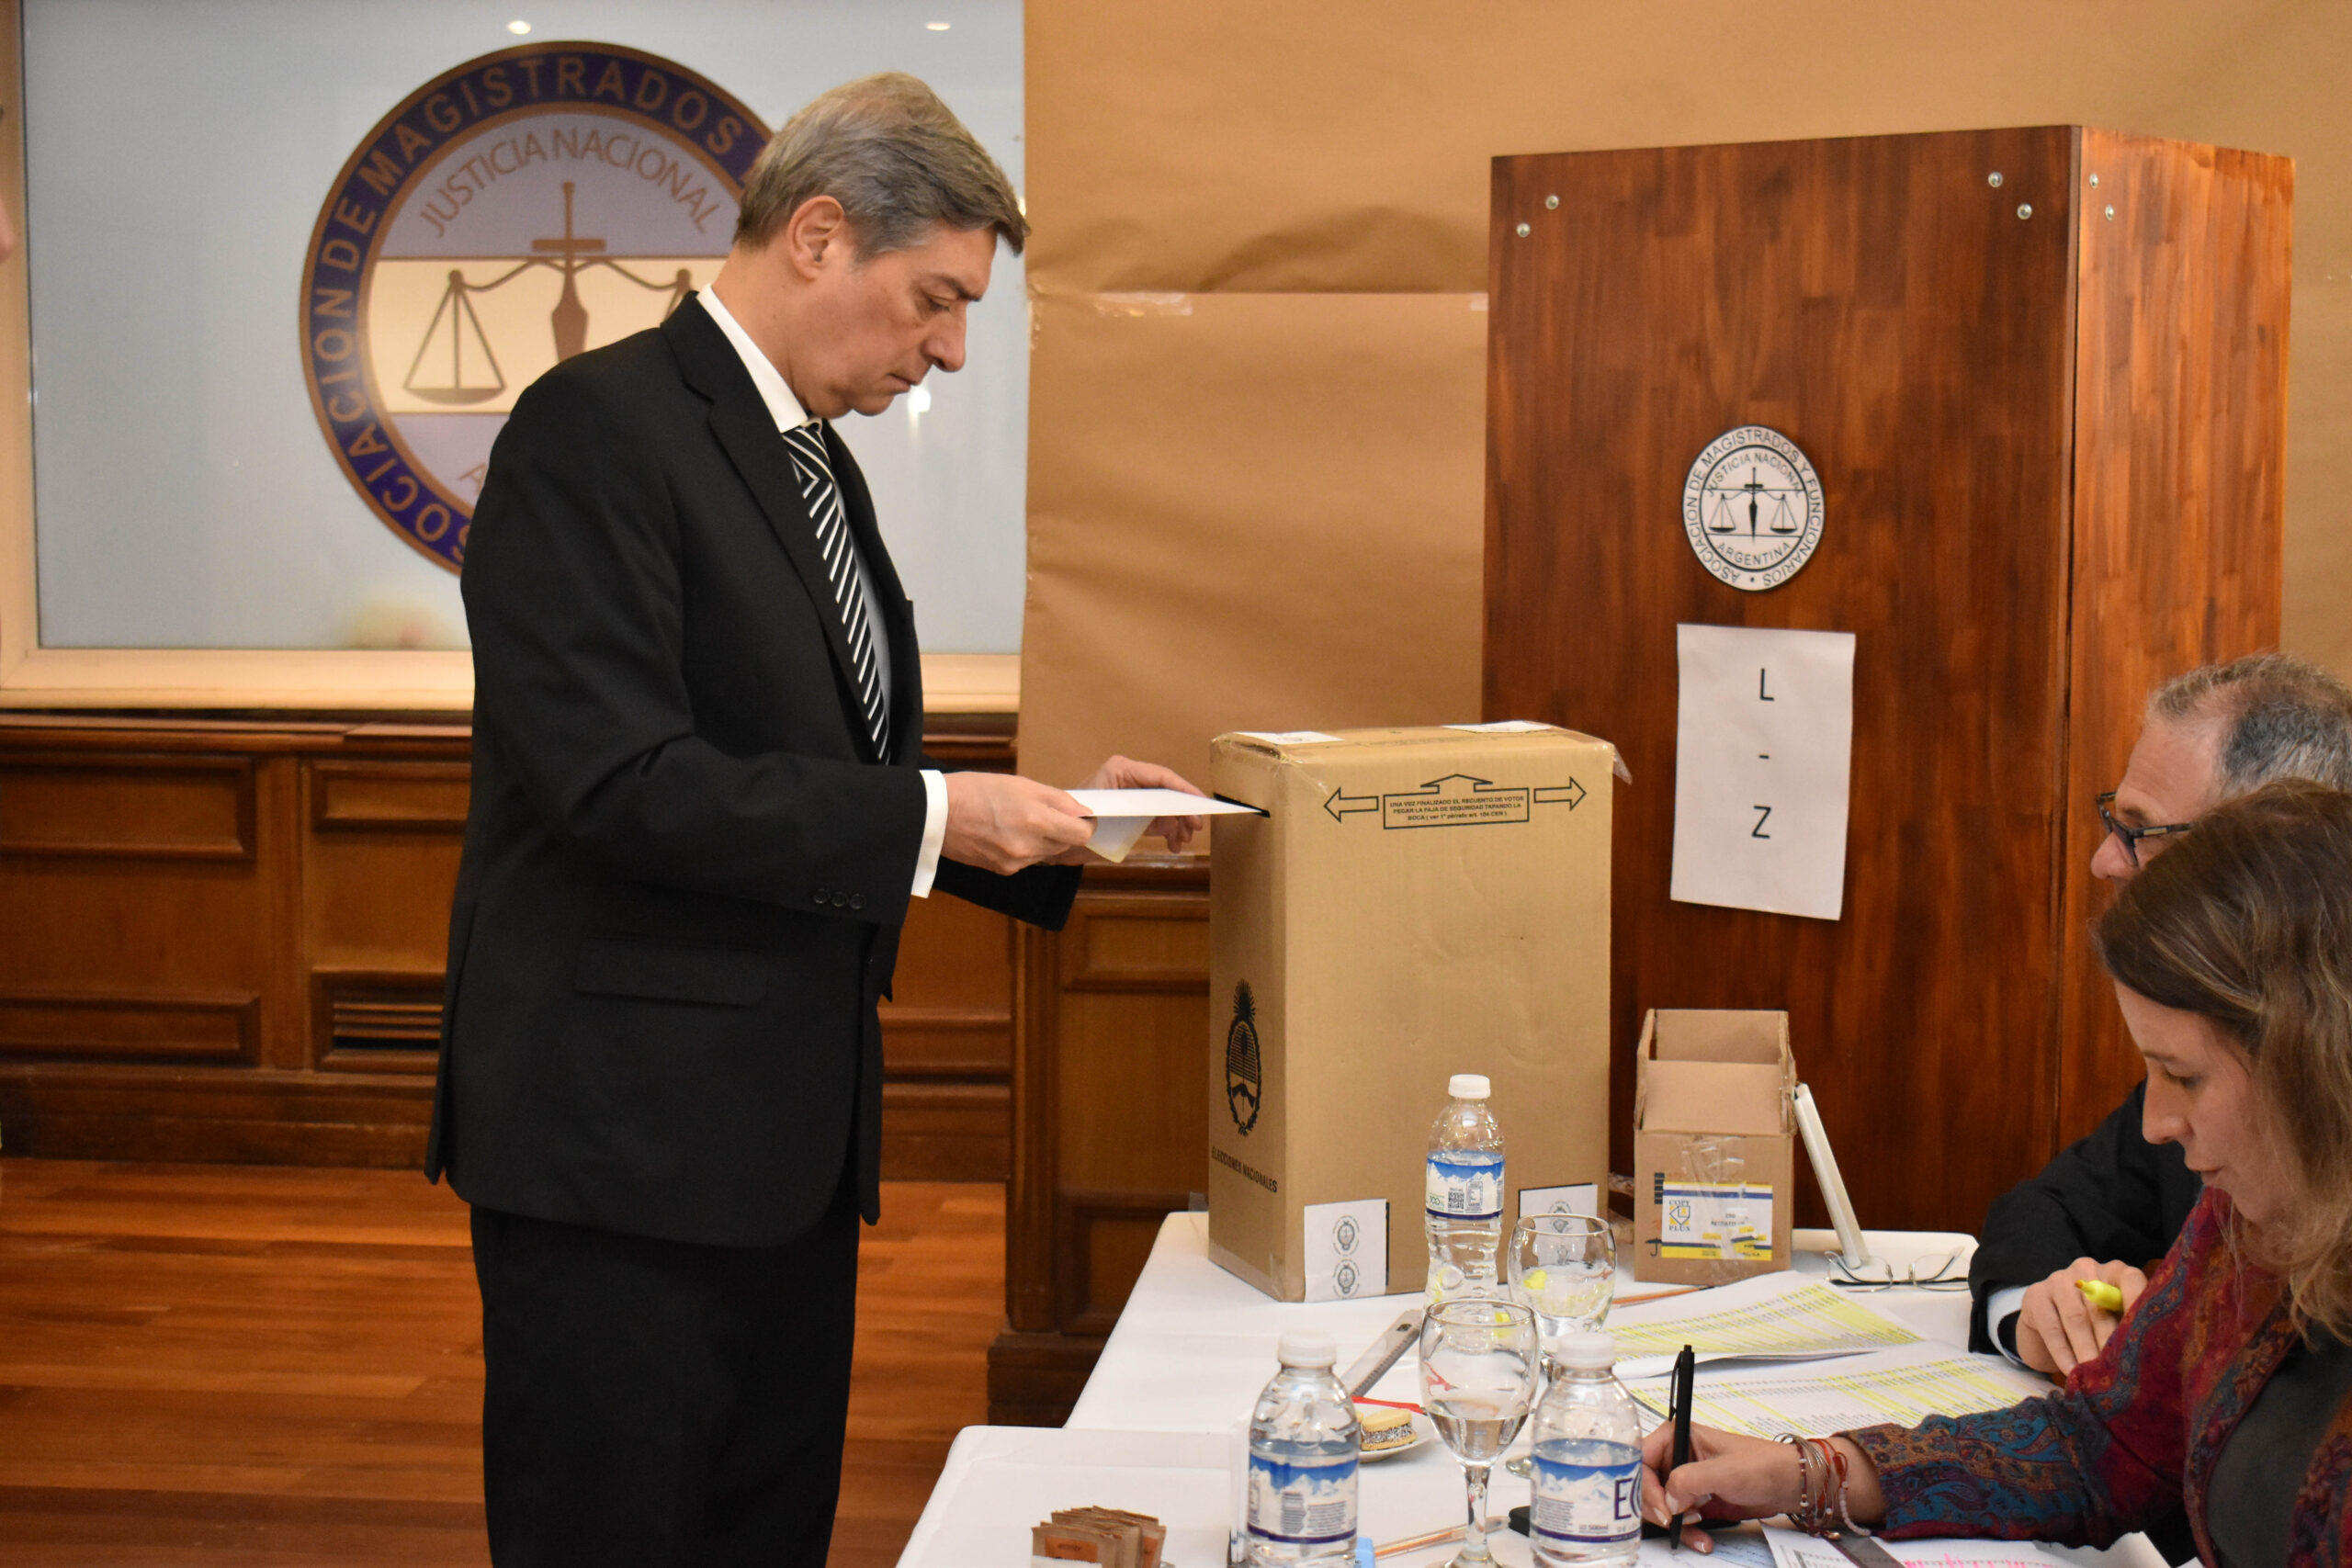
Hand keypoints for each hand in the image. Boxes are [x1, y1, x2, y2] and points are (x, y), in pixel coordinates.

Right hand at [941, 772, 1093, 874]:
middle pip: (1065, 845)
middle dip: (1062, 831)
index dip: (1085, 825)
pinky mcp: (1003, 870)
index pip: (1081, 834)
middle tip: (1045, 813)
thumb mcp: (1022, 785)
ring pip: (1046, 853)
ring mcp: (1016, 862)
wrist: (938, 814)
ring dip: (1044, 840)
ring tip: (1021, 821)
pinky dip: (1026, 849)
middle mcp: (1029, 847)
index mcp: (1036, 821)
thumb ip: (1057, 800)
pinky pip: (1027, 861)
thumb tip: (1083, 812)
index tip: (1080, 817)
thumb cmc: (977, 791)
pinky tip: (1008, 833)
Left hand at [1061, 754, 1209, 858]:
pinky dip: (1167, 831)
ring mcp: (1132, 795)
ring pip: (1166, 805)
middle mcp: (1129, 778)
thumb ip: (1140, 816)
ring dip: (1177, 823)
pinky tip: (1173, 845)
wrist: (1057, 839)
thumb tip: (1170, 820)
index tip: (1201, 804)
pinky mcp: (1133, 810)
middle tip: (1195, 828)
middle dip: (1183, 810)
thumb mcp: (1108, 820)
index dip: (1185, 790)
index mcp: (1122, 770)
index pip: (1161, 776)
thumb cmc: (1075, 824)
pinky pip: (1157, 817)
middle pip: (1167, 791)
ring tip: (1182, 841)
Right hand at [1637, 1424, 1885, 1548]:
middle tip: (1674, 1522)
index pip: (1641, 1459)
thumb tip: (1666, 1500)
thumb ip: (1688, 1481)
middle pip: (1646, 1485)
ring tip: (1696, 1533)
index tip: (1660, 1507)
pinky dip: (1687, 1531)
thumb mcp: (1723, 1471)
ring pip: (1661, 1506)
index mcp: (1677, 1436)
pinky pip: (1680, 1518)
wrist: (1792, 1485)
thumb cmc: (1763, 1465)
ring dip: (1675, 1525)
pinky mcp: (1696, 1499)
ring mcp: (1686, 1479)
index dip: (1644, 1485)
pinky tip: (1701, 1538)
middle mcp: (1677, 1456)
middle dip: (1659, 1509)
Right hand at [2013, 1257, 2148, 1377]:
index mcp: (2113, 1272)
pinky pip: (2051, 1328)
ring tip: (2095, 1375)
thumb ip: (2128, 1327)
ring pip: (2075, 1318)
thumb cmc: (2093, 1327)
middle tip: (2119, 1369)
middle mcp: (2086, 1270)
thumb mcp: (2114, 1322)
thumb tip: (2146, 1352)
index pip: (2129, 1279)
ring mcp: (2058, 1280)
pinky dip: (2062, 1353)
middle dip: (2110, 1341)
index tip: (2147, 1332)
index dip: (2138, 1302)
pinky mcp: (2036, 1296)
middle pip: (2100, 1307)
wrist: (2046, 1326)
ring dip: (2086, 1350)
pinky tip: (2071, 1371)